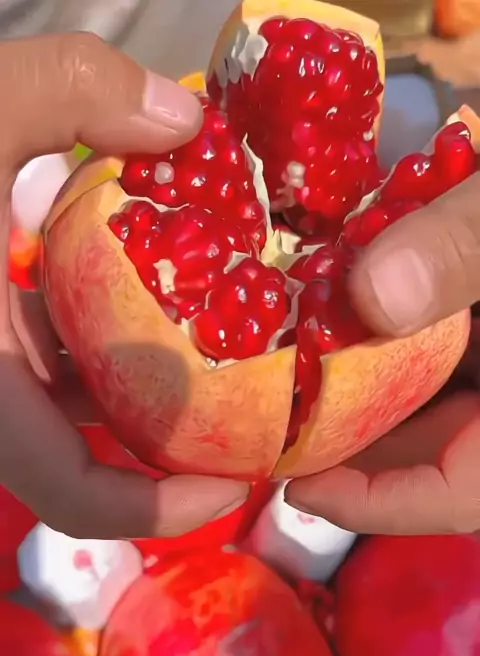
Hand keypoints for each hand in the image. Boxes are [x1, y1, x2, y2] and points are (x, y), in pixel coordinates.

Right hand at [0, 34, 248, 538]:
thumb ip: (66, 91)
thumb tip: (182, 119)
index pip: (68, 492)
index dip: (153, 512)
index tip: (230, 486)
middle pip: (81, 459)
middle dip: (163, 446)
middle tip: (247, 411)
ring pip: (61, 410)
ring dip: (132, 387)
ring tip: (215, 343)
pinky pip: (39, 366)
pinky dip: (90, 346)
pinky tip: (129, 293)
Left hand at [286, 174, 479, 533]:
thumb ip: (469, 250)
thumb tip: (369, 295)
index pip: (459, 494)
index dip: (374, 502)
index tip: (294, 485)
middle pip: (438, 447)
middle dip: (356, 432)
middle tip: (276, 410)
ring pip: (444, 393)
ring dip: (376, 375)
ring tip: (300, 354)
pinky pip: (460, 344)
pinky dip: (411, 326)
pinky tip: (361, 295)